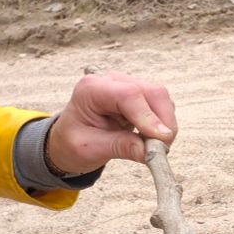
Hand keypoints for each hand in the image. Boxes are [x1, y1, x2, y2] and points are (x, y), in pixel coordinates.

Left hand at [47, 72, 177, 173]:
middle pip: (152, 92)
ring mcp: (128, 85)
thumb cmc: (73, 141)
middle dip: (163, 122)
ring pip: (161, 98)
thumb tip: (149, 152)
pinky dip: (163, 124)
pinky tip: (150, 139)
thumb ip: (120, 147)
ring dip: (165, 124)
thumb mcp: (90, 149)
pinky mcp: (140, 95)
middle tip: (162, 150)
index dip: (148, 117)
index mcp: (91, 89)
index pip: (128, 95)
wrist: (68, 139)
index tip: (161, 140)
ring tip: (153, 148)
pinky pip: (161, 106)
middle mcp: (113, 81)